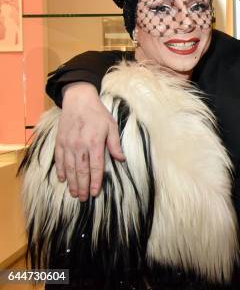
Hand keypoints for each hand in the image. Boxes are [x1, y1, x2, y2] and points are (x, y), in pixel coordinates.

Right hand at [54, 82, 123, 200]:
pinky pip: (59, 160)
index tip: (96, 193)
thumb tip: (121, 159)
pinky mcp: (60, 141)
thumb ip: (115, 144)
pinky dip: (61, 171)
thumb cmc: (98, 113)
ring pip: (69, 168)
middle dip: (83, 187)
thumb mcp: (112, 126)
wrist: (78, 100)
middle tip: (84, 199)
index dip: (96, 181)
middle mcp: (80, 146)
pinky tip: (63, 180)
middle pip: (81, 171)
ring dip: (72, 183)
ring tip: (75, 194)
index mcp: (95, 143)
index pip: (96, 167)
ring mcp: (68, 144)